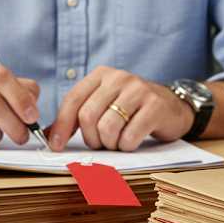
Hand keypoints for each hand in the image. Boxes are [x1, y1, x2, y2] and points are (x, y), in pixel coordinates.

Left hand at [49, 66, 192, 151]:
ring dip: (110, 144)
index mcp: (101, 75)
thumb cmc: (133, 110)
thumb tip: (48, 136)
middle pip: (88, 116)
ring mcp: (138, 90)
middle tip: (101, 144)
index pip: (73, 100)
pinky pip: (130, 136)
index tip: (56, 146)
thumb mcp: (104, 106)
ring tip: (118, 142)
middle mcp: (118, 78)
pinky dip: (127, 146)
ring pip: (108, 128)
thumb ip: (78, 117)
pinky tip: (132, 141)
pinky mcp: (155, 106)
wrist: (174, 107)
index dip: (61, 126)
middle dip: (91, 139)